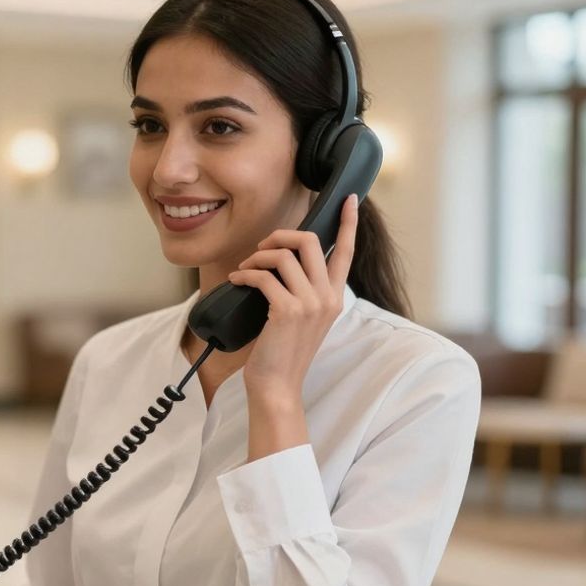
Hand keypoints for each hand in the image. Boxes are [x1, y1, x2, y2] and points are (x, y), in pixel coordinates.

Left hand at [228, 194, 358, 405]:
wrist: (278, 386)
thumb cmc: (283, 353)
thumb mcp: (302, 318)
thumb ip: (303, 290)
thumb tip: (281, 260)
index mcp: (335, 297)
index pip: (347, 252)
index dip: (348, 223)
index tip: (350, 199)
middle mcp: (328, 297)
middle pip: (309, 241)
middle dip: (280, 235)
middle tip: (261, 248)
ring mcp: (310, 304)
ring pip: (284, 255)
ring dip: (257, 256)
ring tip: (244, 269)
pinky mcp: (287, 311)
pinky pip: (263, 276)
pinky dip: (245, 274)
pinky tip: (236, 281)